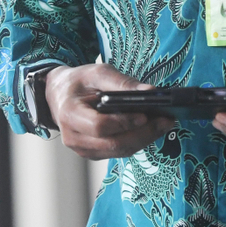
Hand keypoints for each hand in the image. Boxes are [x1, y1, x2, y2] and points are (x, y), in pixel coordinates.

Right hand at [45, 63, 174, 159]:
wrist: (60, 95)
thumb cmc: (79, 82)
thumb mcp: (98, 73)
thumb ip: (122, 83)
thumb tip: (152, 92)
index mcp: (70, 115)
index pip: (99, 126)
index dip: (123, 122)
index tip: (145, 114)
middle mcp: (74, 138)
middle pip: (113, 144)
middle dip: (143, 133)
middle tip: (166, 120)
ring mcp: (83, 149)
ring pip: (118, 151)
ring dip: (144, 139)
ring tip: (164, 123)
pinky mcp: (93, 153)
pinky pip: (118, 152)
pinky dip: (137, 141)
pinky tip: (152, 129)